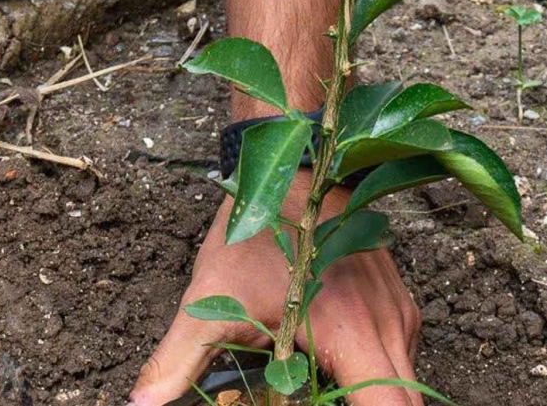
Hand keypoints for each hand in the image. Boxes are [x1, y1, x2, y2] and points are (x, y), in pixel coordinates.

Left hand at [131, 178, 422, 404]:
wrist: (294, 165)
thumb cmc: (255, 232)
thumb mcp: (210, 301)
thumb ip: (179, 362)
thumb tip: (142, 403)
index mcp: (350, 333)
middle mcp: (387, 325)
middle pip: (403, 401)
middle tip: (313, 402)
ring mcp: (398, 312)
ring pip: (403, 380)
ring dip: (371, 393)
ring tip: (320, 389)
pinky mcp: (398, 302)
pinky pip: (399, 355)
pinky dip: (374, 372)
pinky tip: (332, 366)